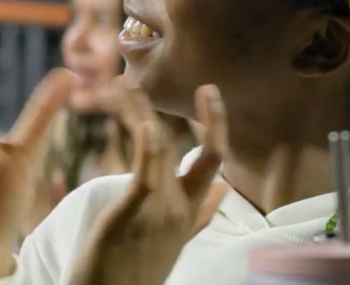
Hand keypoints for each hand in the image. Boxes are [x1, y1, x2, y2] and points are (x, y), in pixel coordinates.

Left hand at [67, 79, 229, 284]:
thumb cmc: (131, 277)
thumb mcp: (172, 245)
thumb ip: (198, 217)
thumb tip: (224, 192)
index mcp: (189, 216)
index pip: (214, 166)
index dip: (217, 129)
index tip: (209, 96)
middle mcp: (181, 211)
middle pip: (211, 158)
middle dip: (214, 120)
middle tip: (207, 88)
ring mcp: (159, 211)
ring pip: (163, 148)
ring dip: (142, 111)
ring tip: (125, 84)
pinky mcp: (132, 211)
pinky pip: (146, 169)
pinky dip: (146, 140)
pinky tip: (142, 119)